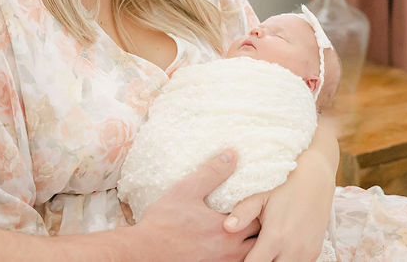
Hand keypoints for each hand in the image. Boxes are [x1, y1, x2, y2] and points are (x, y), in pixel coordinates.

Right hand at [130, 150, 259, 261]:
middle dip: (261, 229)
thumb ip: (213, 173)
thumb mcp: (187, 190)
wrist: (144, 251)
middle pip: (260, 241)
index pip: (261, 219)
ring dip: (251, 244)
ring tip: (248, 233)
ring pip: (250, 256)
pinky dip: (238, 255)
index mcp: (228, 228)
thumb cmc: (164, 221)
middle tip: (259, 217)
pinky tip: (229, 246)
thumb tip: (233, 154)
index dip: (261, 210)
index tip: (259, 201)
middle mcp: (231, 251)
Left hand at [223, 150, 334, 261]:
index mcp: (275, 237)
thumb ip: (242, 213)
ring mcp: (306, 253)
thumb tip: (227, 227)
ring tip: (265, 251)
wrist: (314, 181)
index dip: (245, 261)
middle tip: (252, 252)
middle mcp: (293, 249)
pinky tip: (278, 251)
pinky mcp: (314, 253)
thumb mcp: (259, 198)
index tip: (240, 254)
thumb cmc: (283, 188)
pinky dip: (286, 261)